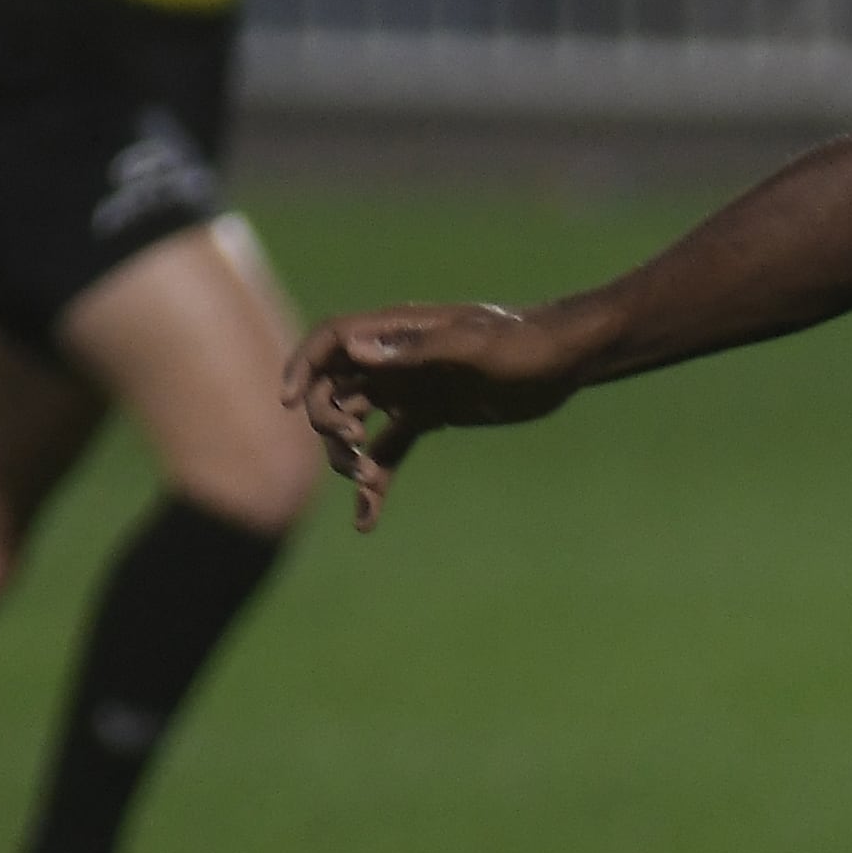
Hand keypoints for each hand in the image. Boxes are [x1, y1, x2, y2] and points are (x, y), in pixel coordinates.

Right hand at [285, 301, 591, 523]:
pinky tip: (366, 520)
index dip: (302, 367)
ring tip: (365, 486)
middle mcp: (395, 360)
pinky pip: (390, 450)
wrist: (564, 360)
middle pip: (333, 390)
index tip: (287, 401)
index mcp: (397, 332)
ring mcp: (410, 389)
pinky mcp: (430, 416)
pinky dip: (376, 481)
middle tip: (354, 453)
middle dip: (329, 424)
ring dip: (348, 457)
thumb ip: (414, 350)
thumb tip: (353, 351)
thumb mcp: (472, 346)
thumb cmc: (523, 344)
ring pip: (355, 425)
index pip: (331, 343)